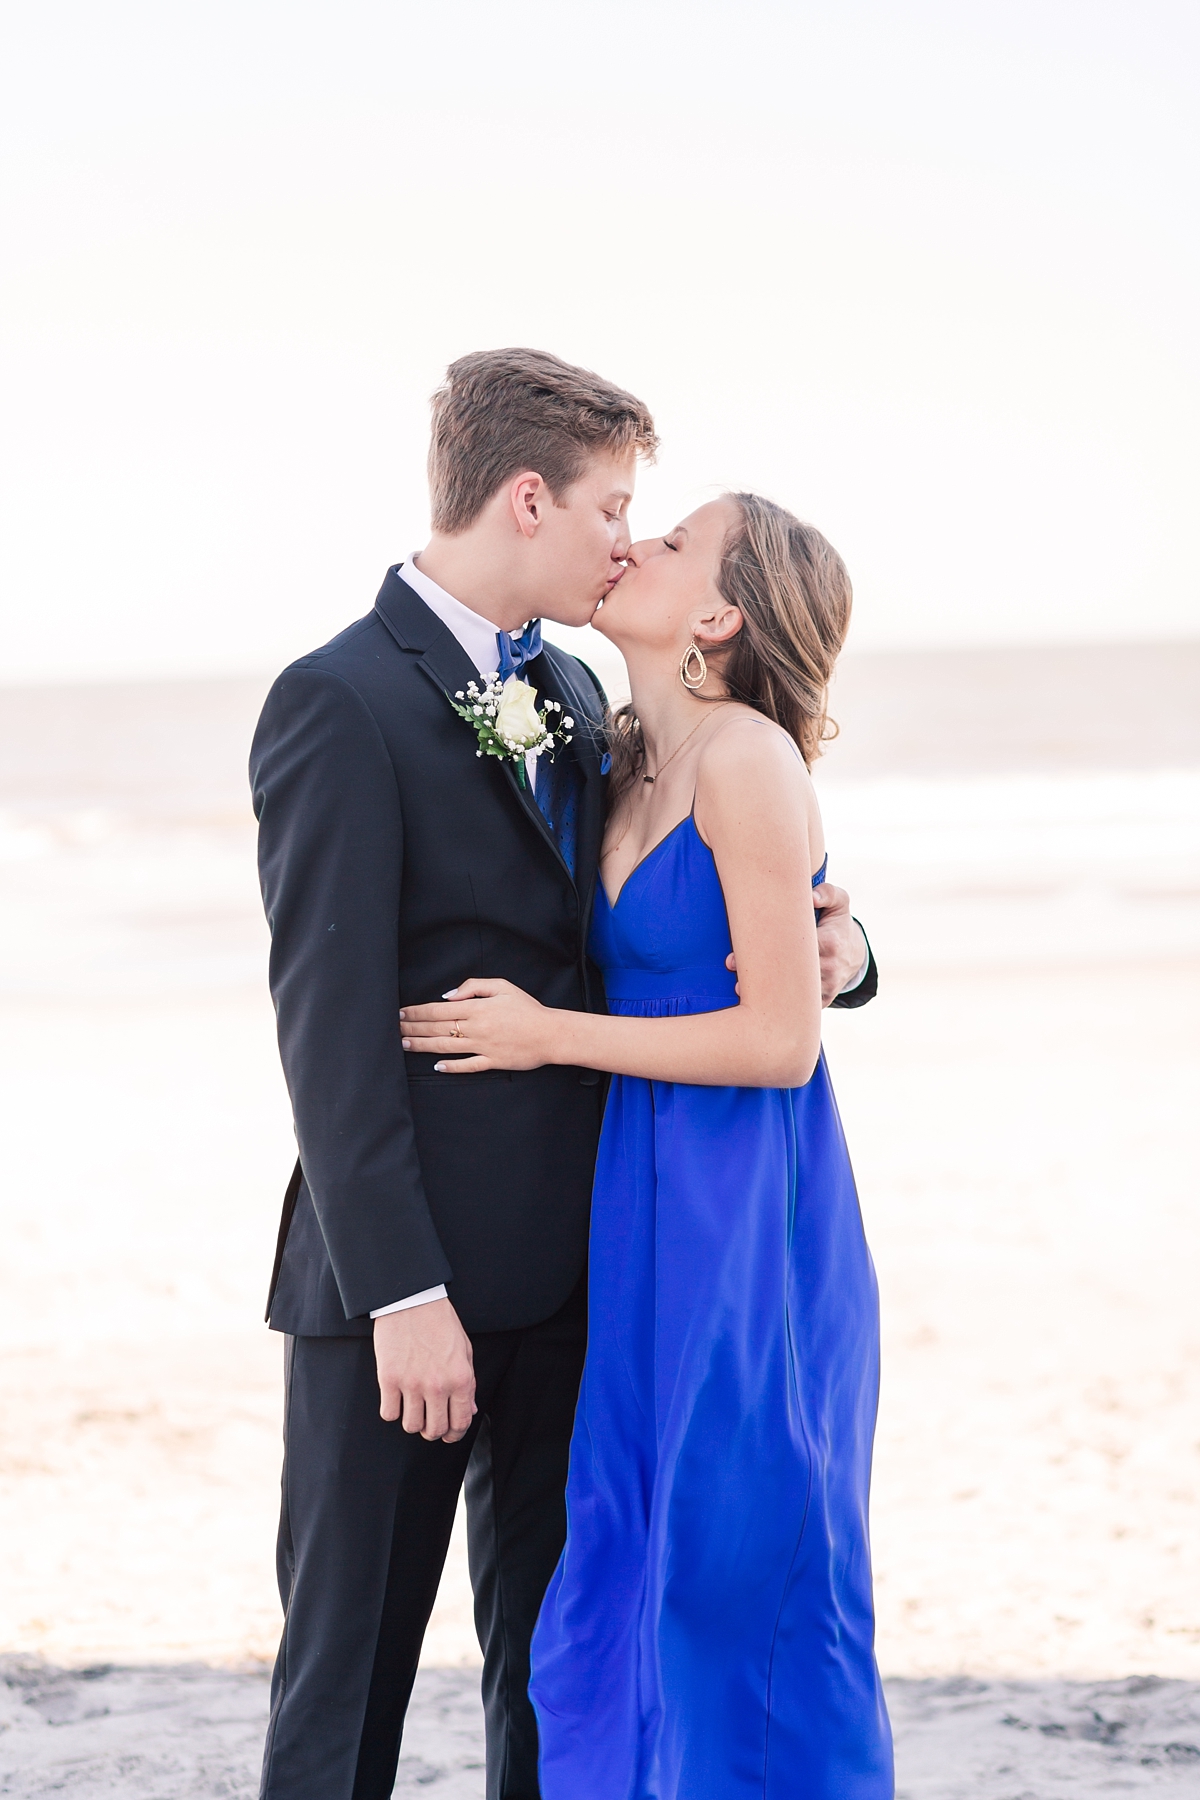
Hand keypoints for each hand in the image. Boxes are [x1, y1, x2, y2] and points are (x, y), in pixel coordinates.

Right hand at [373, 1299, 476, 1441]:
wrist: (412, 1300)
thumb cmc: (440, 1322)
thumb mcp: (464, 1350)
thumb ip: (468, 1383)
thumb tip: (469, 1410)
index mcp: (460, 1378)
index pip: (460, 1422)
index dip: (455, 1434)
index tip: (449, 1434)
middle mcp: (437, 1385)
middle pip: (434, 1430)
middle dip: (433, 1432)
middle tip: (429, 1424)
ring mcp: (411, 1384)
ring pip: (411, 1426)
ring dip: (413, 1422)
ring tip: (413, 1409)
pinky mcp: (388, 1379)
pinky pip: (389, 1413)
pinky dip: (392, 1410)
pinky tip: (397, 1398)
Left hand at [400, 978, 560, 1072]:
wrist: (551, 1033)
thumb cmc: (528, 1009)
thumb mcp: (503, 987)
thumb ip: (473, 986)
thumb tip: (448, 996)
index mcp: (477, 1008)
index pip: (438, 1010)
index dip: (417, 1012)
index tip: (402, 1013)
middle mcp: (476, 1028)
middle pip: (437, 1028)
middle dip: (413, 1028)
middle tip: (395, 1029)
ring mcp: (482, 1047)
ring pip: (445, 1047)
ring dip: (422, 1046)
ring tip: (405, 1045)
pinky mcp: (491, 1062)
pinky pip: (466, 1066)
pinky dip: (450, 1067)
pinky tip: (436, 1066)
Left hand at [725, 882, 866, 1007]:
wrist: (853, 953)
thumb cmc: (837, 924)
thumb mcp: (839, 903)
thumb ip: (827, 894)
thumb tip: (812, 897)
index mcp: (830, 943)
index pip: (799, 945)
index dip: (772, 946)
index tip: (749, 944)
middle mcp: (829, 969)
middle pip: (789, 972)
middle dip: (760, 970)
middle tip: (731, 965)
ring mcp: (826, 988)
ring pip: (791, 994)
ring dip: (764, 990)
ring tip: (736, 986)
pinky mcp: (822, 1001)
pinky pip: (798, 1007)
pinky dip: (777, 1004)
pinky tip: (756, 1000)